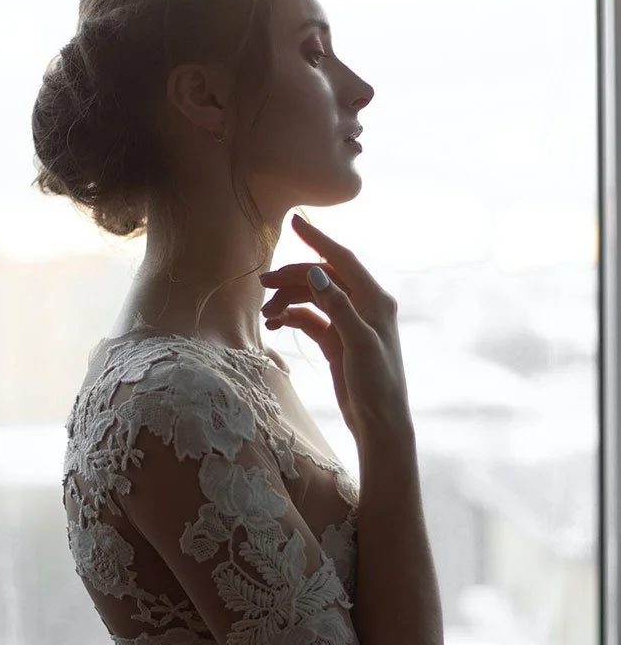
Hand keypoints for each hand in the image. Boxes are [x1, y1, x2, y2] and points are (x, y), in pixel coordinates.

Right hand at [260, 214, 413, 441]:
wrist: (380, 423)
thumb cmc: (377, 384)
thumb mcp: (358, 343)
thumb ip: (337, 306)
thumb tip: (315, 271)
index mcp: (375, 300)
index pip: (342, 259)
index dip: (318, 240)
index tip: (294, 221)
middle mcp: (363, 306)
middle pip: (322, 278)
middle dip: (293, 278)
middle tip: (263, 284)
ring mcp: (349, 324)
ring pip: (313, 299)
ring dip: (289, 300)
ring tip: (266, 314)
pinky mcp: (338, 342)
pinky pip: (311, 320)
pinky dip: (293, 318)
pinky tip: (276, 325)